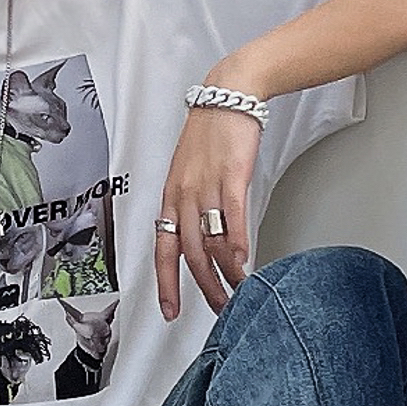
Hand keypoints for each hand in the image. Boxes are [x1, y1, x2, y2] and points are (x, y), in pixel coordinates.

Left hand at [156, 56, 265, 318]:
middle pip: (189, 253)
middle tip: (218, 308)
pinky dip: (237, 244)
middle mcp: (183, 194)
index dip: (165, 283)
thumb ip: (192, 205)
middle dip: (202, 287)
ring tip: (239, 291)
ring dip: (225, 273)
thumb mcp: (190, 172)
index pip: (162, 248)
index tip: (170, 311)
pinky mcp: (232, 175)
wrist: (228, 94)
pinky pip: (231, 217)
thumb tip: (203, 238)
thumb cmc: (211, 133)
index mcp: (170, 195)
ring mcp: (206, 185)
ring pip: (211, 242)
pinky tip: (244, 262)